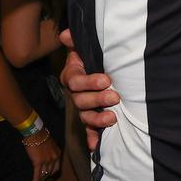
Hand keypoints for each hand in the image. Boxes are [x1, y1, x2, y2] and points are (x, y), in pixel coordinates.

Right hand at [23, 130, 61, 180]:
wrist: (35, 132)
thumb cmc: (40, 135)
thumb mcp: (50, 143)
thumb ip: (50, 151)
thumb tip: (45, 155)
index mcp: (58, 153)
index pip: (56, 167)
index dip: (51, 173)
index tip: (46, 175)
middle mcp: (54, 158)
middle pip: (50, 172)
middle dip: (44, 177)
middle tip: (39, 180)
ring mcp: (47, 161)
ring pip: (43, 175)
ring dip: (39, 180)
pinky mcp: (38, 163)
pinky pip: (37, 175)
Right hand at [59, 29, 118, 150]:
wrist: (102, 68)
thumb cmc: (94, 57)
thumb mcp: (86, 47)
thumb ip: (76, 40)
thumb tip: (66, 34)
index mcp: (73, 76)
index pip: (75, 80)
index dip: (89, 81)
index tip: (106, 79)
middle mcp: (76, 94)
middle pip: (80, 100)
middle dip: (97, 99)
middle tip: (115, 96)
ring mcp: (83, 108)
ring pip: (85, 116)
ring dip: (97, 118)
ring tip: (112, 118)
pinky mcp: (91, 119)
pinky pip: (89, 130)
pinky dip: (92, 138)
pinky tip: (97, 145)